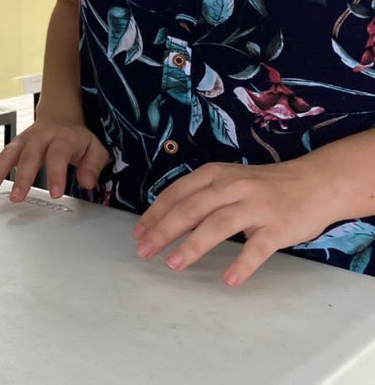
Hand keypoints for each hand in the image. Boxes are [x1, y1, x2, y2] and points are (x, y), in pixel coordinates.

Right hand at [0, 118, 109, 200]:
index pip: (58, 155)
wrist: (59, 116)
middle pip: (28, 157)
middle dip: (21, 178)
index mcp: (61, 137)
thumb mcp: (95, 148)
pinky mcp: (14, 147)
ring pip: (7, 156)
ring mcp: (23, 141)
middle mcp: (39, 137)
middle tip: (16, 197)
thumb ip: (93, 165)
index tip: (55, 193)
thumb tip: (87, 182)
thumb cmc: (76, 137)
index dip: (56, 174)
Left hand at [133, 159, 335, 286]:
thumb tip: (165, 220)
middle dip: (163, 231)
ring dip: (193, 246)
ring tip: (173, 265)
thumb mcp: (229, 180)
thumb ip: (201, 196)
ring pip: (218, 225)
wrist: (316, 183)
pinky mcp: (278, 227)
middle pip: (191, 209)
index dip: (155, 214)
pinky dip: (242, 264)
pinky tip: (228, 280)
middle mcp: (232, 187)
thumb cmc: (264, 186)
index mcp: (215, 174)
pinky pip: (257, 248)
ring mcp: (256, 206)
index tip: (138, 233)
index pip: (177, 194)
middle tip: (144, 251)